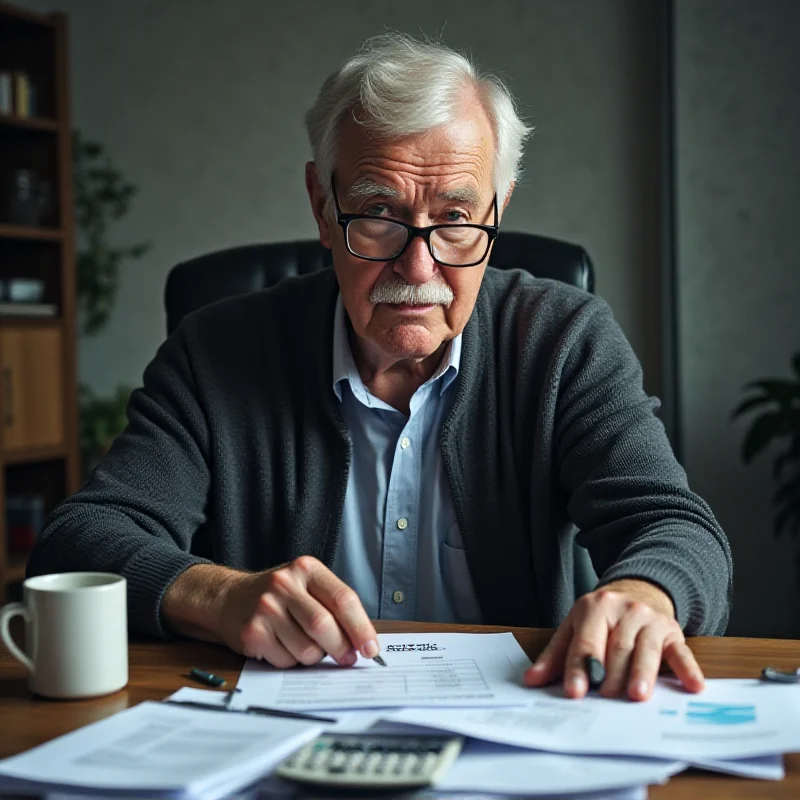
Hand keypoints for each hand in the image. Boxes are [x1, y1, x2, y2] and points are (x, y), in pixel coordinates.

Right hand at [218, 556, 378, 667]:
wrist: (229, 598)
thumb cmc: (279, 595)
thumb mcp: (307, 586)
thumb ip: (334, 606)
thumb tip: (362, 641)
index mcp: (306, 569)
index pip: (343, 599)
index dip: (361, 627)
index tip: (371, 648)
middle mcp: (284, 584)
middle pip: (324, 625)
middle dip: (341, 648)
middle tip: (347, 657)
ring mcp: (266, 607)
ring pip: (307, 649)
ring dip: (314, 656)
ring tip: (305, 644)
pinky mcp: (252, 632)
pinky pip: (286, 661)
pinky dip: (292, 661)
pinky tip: (283, 646)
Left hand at [523, 579, 703, 700]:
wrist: (638, 590)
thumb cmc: (602, 618)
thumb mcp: (574, 626)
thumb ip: (555, 655)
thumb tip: (532, 681)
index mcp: (594, 608)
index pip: (585, 642)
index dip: (579, 668)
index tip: (574, 692)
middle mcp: (623, 610)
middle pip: (616, 648)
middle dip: (611, 674)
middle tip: (606, 699)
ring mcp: (649, 620)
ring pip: (645, 649)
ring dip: (642, 673)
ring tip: (637, 696)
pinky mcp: (672, 632)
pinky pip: (681, 651)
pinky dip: (687, 669)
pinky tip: (692, 686)